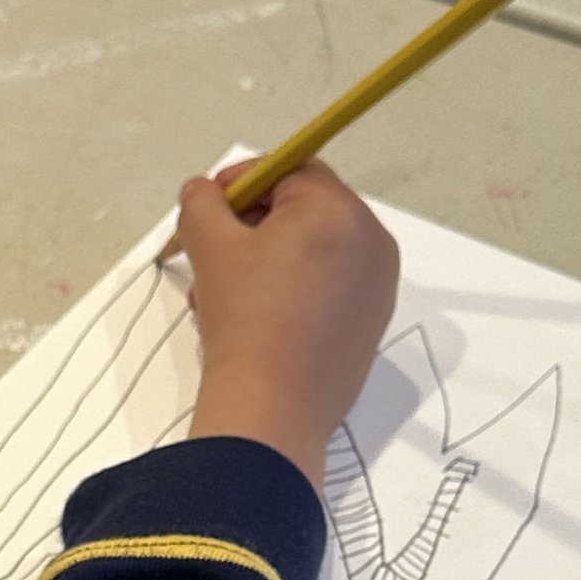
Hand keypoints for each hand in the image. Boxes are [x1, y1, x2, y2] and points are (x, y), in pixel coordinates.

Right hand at [181, 158, 397, 487]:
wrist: (273, 410)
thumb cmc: (245, 318)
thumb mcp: (210, 247)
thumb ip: (202, 203)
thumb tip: (203, 191)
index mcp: (339, 211)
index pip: (290, 169)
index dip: (244, 181)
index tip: (208, 206)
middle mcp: (372, 242)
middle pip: (308, 209)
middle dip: (256, 222)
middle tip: (215, 250)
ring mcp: (378, 286)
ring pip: (318, 251)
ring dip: (272, 258)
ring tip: (229, 291)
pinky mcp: (372, 325)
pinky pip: (332, 287)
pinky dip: (297, 289)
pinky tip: (260, 318)